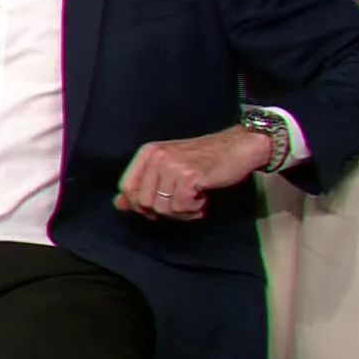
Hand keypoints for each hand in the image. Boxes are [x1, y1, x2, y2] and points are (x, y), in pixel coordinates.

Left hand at [114, 126, 273, 221]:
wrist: (240, 146)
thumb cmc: (206, 159)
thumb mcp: (170, 167)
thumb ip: (144, 184)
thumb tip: (119, 204)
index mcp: (148, 153)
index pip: (126, 187)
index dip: (137, 205)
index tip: (155, 210)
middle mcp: (157, 157)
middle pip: (143, 202)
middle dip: (163, 212)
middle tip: (183, 206)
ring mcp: (172, 165)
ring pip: (162, 208)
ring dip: (181, 212)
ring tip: (196, 201)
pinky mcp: (190, 175)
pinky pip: (182, 206)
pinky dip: (194, 209)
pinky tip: (203, 199)